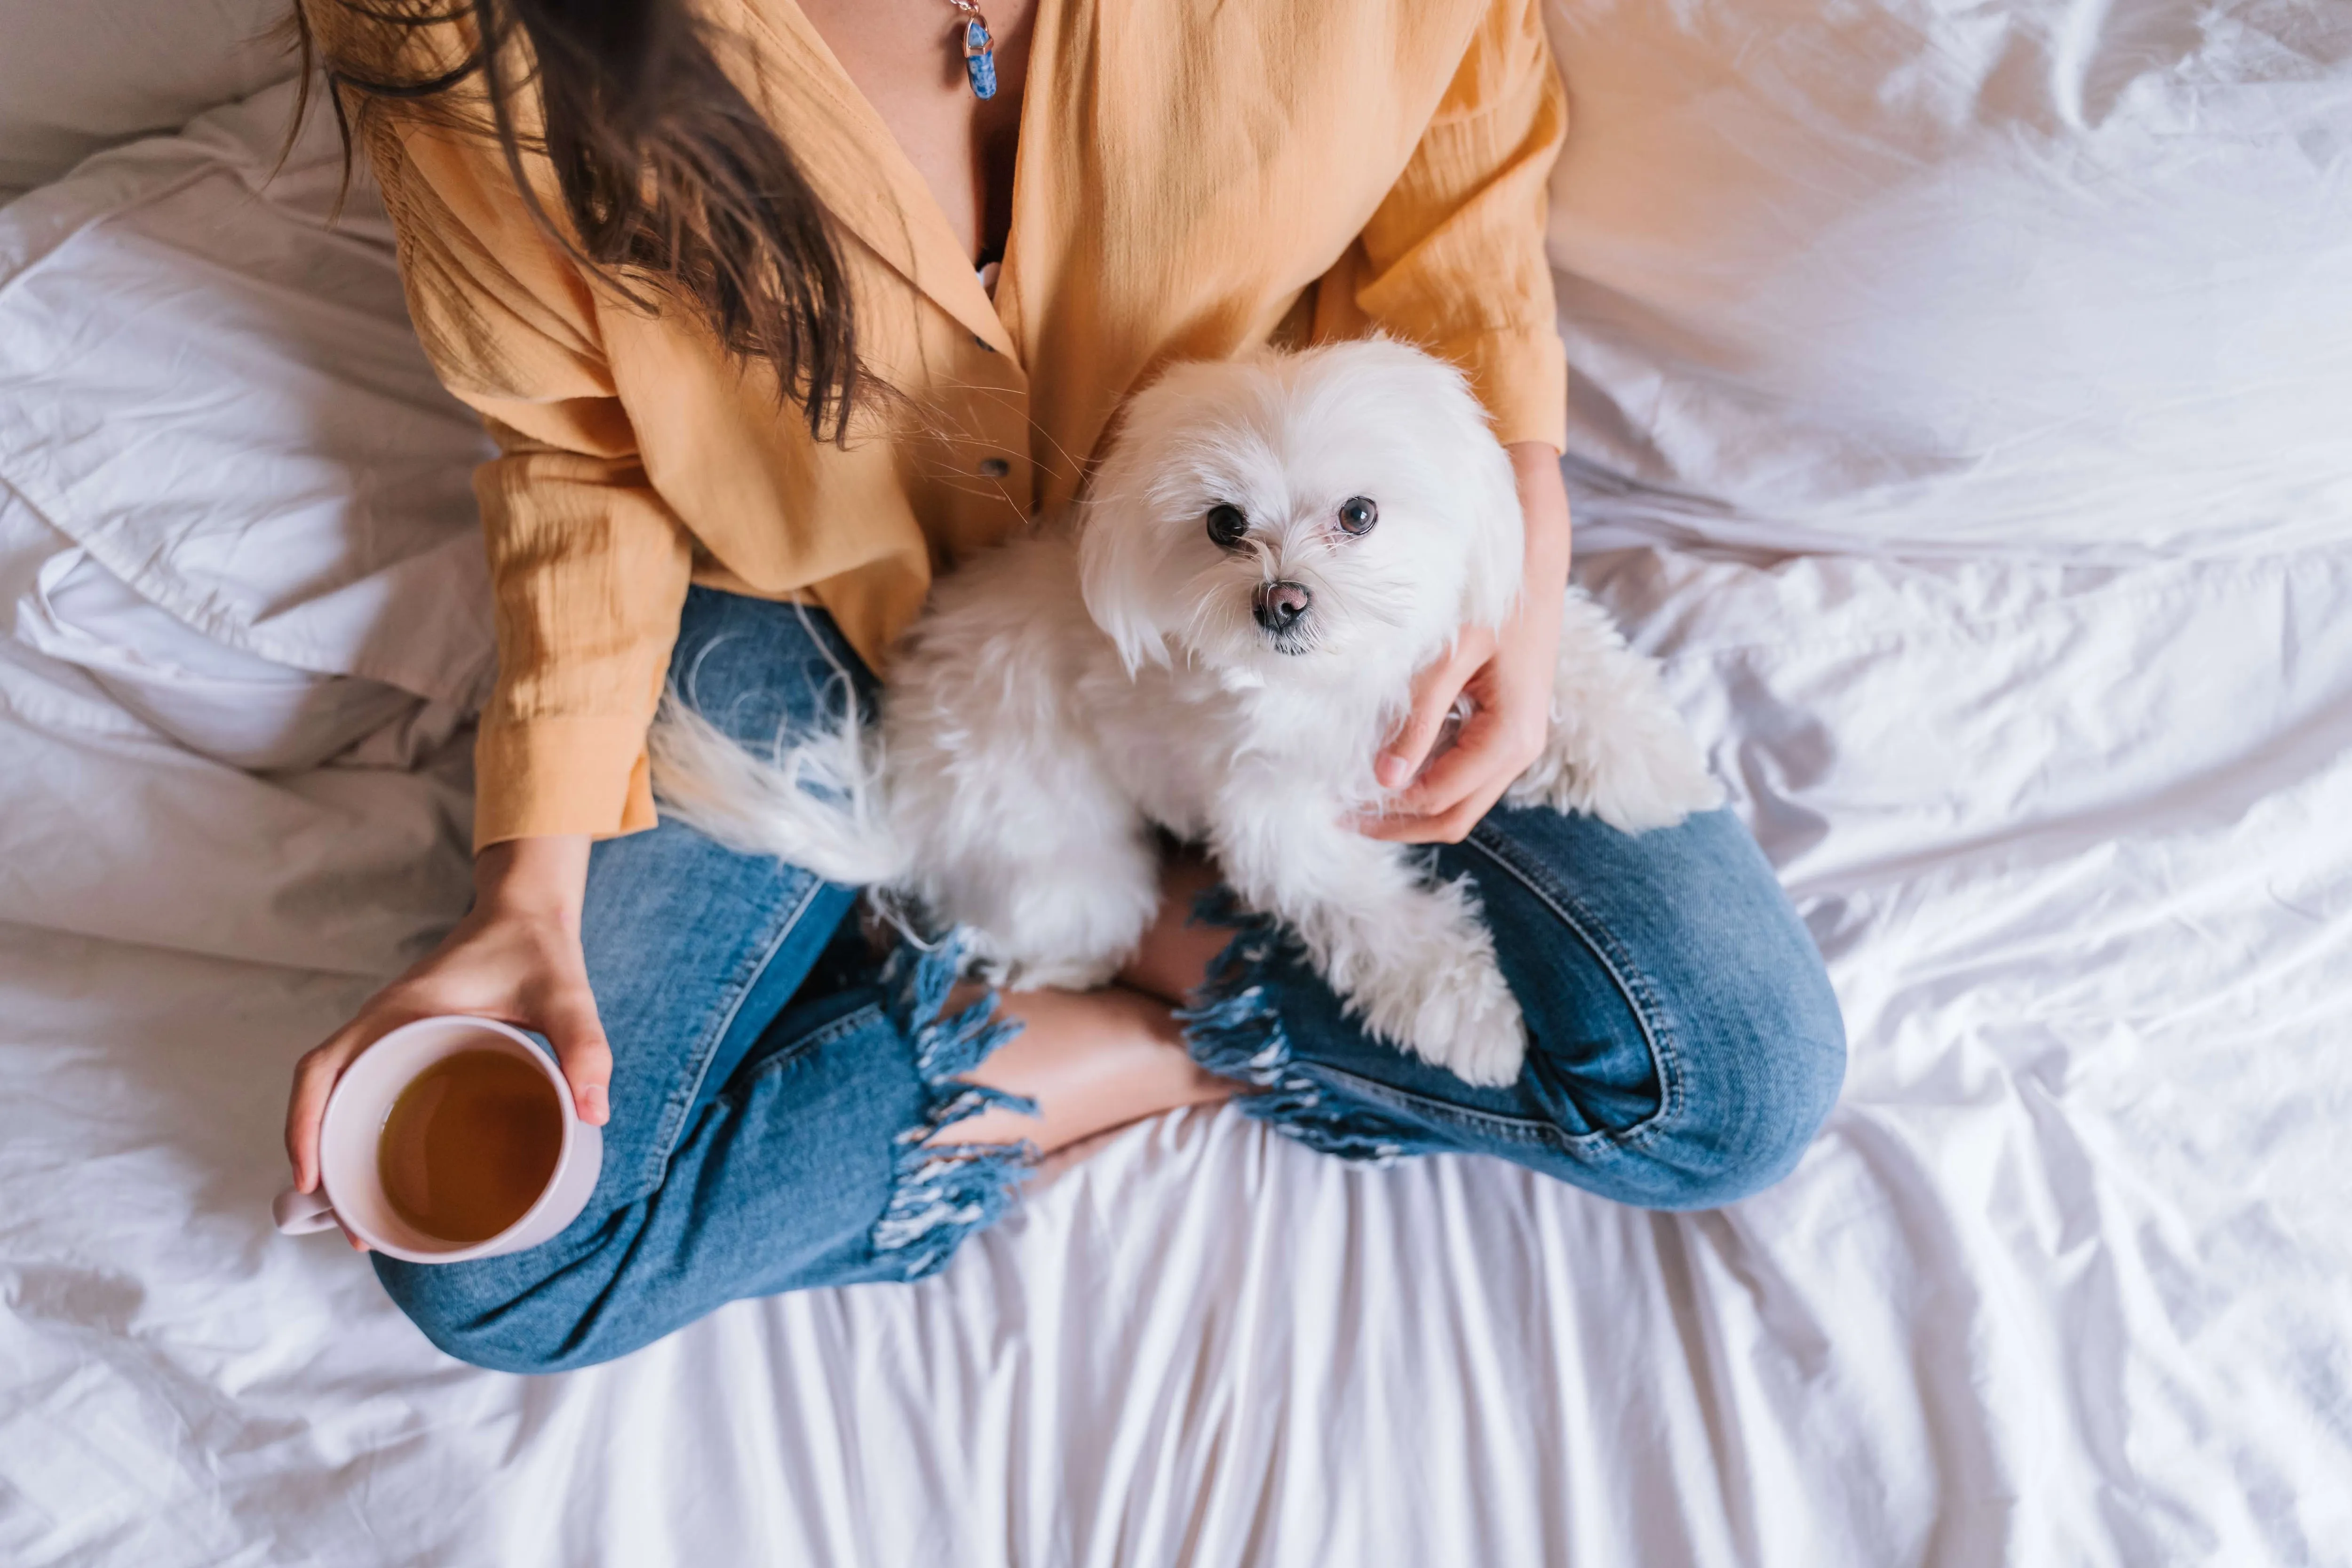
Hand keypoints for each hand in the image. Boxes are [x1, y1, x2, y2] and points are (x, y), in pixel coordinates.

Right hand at [283, 836, 607, 1247]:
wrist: (528, 911)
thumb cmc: (537, 946)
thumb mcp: (565, 995)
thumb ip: (583, 1044)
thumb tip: (595, 1113)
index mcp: (398, 1012)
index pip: (321, 1068)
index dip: (304, 1123)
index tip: (310, 1180)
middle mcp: (382, 1025)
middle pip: (323, 1098)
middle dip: (321, 1162)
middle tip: (354, 1229)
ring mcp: (392, 1035)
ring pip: (341, 1098)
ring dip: (340, 1154)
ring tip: (366, 1219)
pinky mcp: (411, 1043)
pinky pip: (370, 1090)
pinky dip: (366, 1131)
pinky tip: (391, 1170)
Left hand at [1360, 443, 1570, 844]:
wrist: (1536, 558)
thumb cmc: (1492, 598)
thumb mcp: (1449, 657)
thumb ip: (1418, 720)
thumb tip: (1384, 779)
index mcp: (1510, 738)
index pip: (1439, 798)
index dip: (1387, 810)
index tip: (1338, 804)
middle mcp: (1521, 751)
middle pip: (1454, 815)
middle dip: (1398, 823)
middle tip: (1341, 816)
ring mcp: (1517, 742)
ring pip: (1461, 798)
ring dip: (1411, 804)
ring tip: (1357, 795)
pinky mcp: (1506, 727)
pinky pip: (1465, 771)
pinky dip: (1427, 777)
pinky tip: (1389, 765)